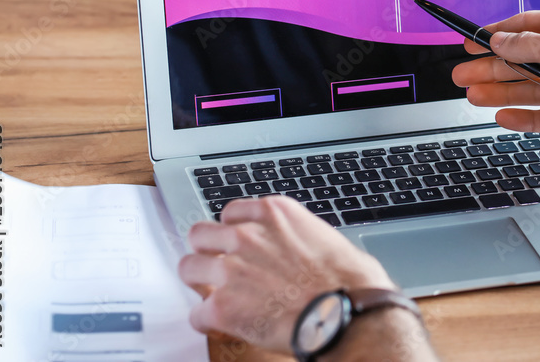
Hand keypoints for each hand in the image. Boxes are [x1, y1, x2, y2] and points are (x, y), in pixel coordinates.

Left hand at [178, 195, 395, 351]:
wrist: (346, 314)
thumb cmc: (350, 282)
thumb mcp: (328, 239)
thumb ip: (302, 237)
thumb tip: (307, 251)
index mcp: (275, 215)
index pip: (232, 212)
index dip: (234, 231)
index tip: (238, 244)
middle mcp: (247, 236)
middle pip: (200, 234)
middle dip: (208, 252)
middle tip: (218, 268)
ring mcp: (230, 270)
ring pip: (189, 268)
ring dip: (200, 283)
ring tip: (214, 296)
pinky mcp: (222, 306)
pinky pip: (196, 313)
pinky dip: (208, 322)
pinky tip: (224, 327)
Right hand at [452, 4, 539, 163]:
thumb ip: (525, 46)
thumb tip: (499, 41)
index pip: (528, 27)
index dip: (498, 35)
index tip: (472, 43)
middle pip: (527, 60)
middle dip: (493, 68)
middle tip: (463, 75)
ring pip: (535, 88)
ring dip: (503, 92)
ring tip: (472, 96)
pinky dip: (526, 116)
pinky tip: (503, 117)